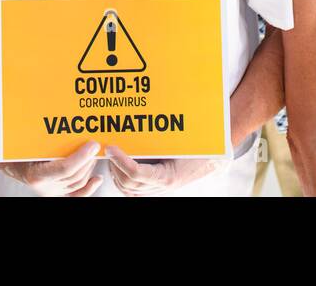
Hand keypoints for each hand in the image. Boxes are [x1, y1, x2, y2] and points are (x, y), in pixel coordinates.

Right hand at [0, 120, 101, 196]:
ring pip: (77, 182)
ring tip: (94, 153)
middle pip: (74, 175)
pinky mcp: (57, 193)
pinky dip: (89, 188)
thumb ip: (43, 137)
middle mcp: (44, 187)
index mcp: (36, 175)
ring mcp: (52, 192)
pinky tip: (98, 179)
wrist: (9, 164)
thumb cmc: (16, 149)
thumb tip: (60, 119)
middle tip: (96, 144)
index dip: (81, 157)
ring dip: (89, 167)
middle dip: (88, 159)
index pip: (64, 168)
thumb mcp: (26, 141)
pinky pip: (76, 195)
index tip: (92, 145)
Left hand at [105, 145, 220, 195]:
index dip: (121, 160)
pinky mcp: (151, 191)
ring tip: (112, 154)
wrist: (206, 163)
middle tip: (109, 148)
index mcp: (166, 177)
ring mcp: (154, 192)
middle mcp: (159, 188)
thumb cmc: (194, 151)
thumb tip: (138, 124)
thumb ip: (159, 139)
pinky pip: (130, 189)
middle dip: (114, 165)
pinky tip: (117, 163)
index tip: (112, 148)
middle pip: (127, 182)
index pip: (136, 173)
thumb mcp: (178, 143)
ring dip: (115, 171)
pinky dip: (120, 177)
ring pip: (126, 188)